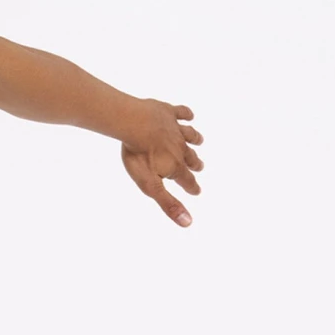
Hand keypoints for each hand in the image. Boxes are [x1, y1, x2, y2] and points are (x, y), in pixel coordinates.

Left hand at [120, 101, 203, 226]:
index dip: (191, 187)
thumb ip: (168, 203)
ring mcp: (174, 129)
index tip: (196, 191)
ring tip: (200, 140)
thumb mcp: (151, 186)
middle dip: (195, 164)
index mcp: (175, 166)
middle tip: (199, 167)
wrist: (134, 122)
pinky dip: (186, 114)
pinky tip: (189, 115)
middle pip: (189, 158)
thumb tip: (188, 223)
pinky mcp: (167, 112)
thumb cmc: (139, 155)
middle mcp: (179, 148)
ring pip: (189, 135)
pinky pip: (180, 113)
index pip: (186, 180)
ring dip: (195, 139)